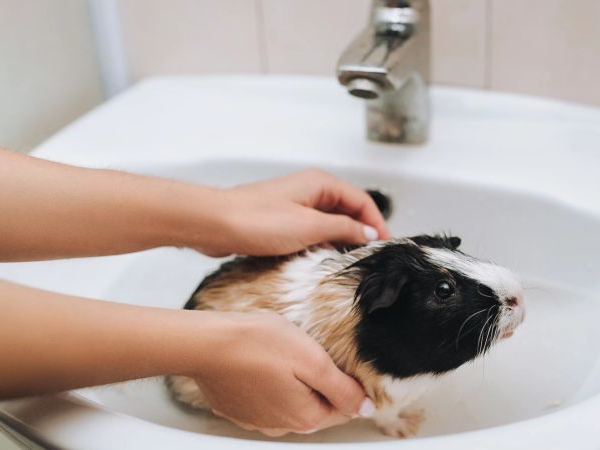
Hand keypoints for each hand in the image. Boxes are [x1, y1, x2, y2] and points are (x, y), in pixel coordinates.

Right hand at [189, 311, 370, 435]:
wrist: (205, 343)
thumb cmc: (257, 344)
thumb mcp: (312, 359)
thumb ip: (342, 388)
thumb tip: (366, 408)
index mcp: (304, 417)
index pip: (342, 409)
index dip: (344, 383)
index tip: (332, 360)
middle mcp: (280, 427)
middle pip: (314, 407)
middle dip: (317, 383)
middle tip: (307, 352)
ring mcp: (255, 420)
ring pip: (288, 404)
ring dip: (291, 383)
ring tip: (282, 354)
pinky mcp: (236, 409)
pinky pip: (263, 400)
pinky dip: (267, 384)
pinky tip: (262, 362)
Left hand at [195, 169, 390, 256]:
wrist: (215, 224)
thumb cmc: (255, 220)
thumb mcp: (310, 227)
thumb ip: (343, 229)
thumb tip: (367, 233)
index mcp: (321, 183)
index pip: (362, 201)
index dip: (377, 224)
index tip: (385, 246)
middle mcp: (309, 190)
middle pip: (347, 210)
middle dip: (360, 232)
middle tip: (369, 256)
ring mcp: (294, 205)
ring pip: (329, 222)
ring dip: (340, 240)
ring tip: (348, 261)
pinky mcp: (281, 220)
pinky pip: (311, 230)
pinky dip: (321, 243)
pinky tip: (320, 260)